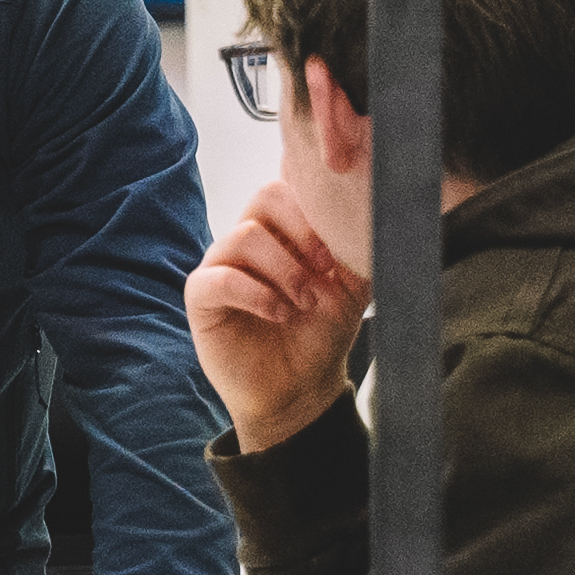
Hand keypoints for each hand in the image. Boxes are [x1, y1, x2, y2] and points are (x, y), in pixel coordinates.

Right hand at [188, 181, 371, 452]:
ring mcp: (221, 265)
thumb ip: (357, 249)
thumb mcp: (352, 288)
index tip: (335, 253)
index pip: (289, 187)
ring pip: (244, 236)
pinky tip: (279, 313)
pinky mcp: (202, 297)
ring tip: (304, 302)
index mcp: (282, 230)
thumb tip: (372, 211)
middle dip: (301, 231)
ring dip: (285, 270)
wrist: (300, 388)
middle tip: (323, 269)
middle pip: (265, 197)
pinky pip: (219, 278)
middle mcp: (249, 240)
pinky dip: (256, 293)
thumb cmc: (320, 333)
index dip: (315, 211)